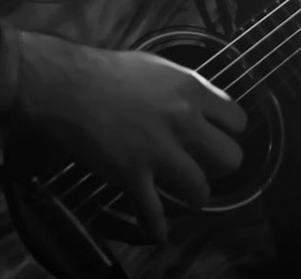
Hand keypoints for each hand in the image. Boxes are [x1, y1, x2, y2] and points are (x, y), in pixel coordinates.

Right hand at [1, 31, 246, 241]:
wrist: (63, 84)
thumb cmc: (106, 71)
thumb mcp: (157, 67)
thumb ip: (184, 89)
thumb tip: (200, 106)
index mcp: (191, 89)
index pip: (238, 121)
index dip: (229, 134)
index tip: (218, 139)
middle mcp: (182, 120)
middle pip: (231, 159)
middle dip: (219, 168)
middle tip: (204, 167)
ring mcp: (157, 149)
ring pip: (200, 190)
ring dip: (194, 197)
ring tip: (184, 195)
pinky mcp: (130, 174)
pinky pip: (153, 214)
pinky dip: (157, 229)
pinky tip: (158, 232)